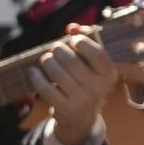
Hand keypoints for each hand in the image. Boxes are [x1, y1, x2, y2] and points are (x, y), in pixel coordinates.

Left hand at [31, 26, 115, 144]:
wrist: (82, 117)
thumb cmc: (86, 80)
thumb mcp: (92, 64)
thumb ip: (85, 40)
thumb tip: (72, 27)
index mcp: (109, 74)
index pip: (97, 53)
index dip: (81, 42)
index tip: (74, 41)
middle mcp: (98, 88)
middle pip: (71, 61)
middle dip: (58, 50)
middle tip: (55, 49)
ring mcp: (82, 100)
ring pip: (56, 73)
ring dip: (47, 61)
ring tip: (47, 60)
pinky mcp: (65, 109)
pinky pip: (45, 89)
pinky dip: (36, 77)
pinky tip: (34, 72)